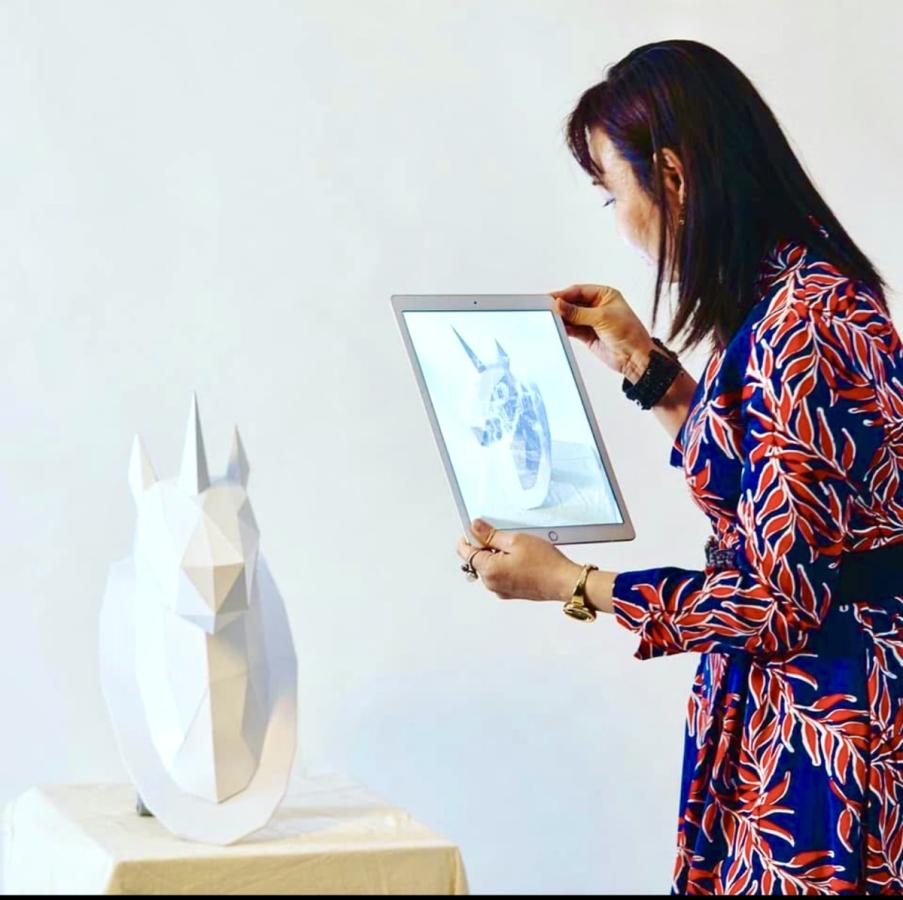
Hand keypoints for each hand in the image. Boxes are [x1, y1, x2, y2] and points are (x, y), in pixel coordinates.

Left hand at [455, 518, 582, 602]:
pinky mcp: (510, 592)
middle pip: (477, 560)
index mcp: (489, 570)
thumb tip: (475, 527)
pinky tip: (521, 559)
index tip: (475, 529)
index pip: (465, 552)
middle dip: (485, 546)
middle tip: (504, 536)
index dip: (469, 537)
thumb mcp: (515, 540)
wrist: (564, 582)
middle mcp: (491, 584)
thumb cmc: (545, 563)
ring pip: (489, 567)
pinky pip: (500, 575)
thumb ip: (491, 534)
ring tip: (517, 549)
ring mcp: (500, 590)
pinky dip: (505, 565)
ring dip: (496, 556)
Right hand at [548, 283, 655, 379]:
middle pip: (573, 303)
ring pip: (571, 316)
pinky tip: (558, 328)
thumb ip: (578, 312)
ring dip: (562, 318)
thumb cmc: (629, 333)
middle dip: (561, 306)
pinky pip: (572, 329)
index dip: (564, 294)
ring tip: (551, 319)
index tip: (552, 298)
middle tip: (547, 308)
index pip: (579, 290)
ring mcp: (591, 321)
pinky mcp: (587, 335)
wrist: (635, 357)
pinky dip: (565, 329)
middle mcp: (597, 306)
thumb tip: (560, 304)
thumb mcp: (602, 318)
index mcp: (605, 295)